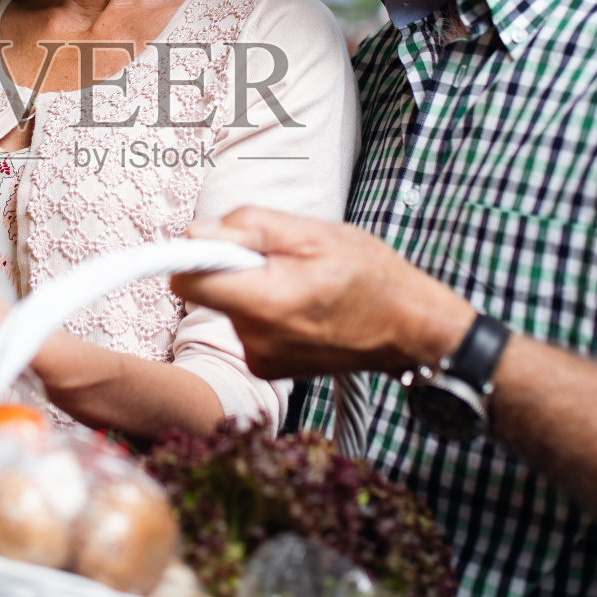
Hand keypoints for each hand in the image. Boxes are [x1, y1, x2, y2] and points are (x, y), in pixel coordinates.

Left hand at [171, 207, 476, 378]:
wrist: (409, 328)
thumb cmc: (369, 275)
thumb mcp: (313, 232)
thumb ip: (249, 228)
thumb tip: (194, 231)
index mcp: (264, 301)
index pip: (187, 280)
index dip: (194, 254)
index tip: (210, 241)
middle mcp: (254, 338)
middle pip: (209, 290)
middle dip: (235, 265)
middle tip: (283, 257)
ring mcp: (261, 358)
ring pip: (230, 305)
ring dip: (254, 287)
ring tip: (302, 281)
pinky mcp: (267, 367)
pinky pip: (246, 326)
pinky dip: (265, 310)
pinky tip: (302, 305)